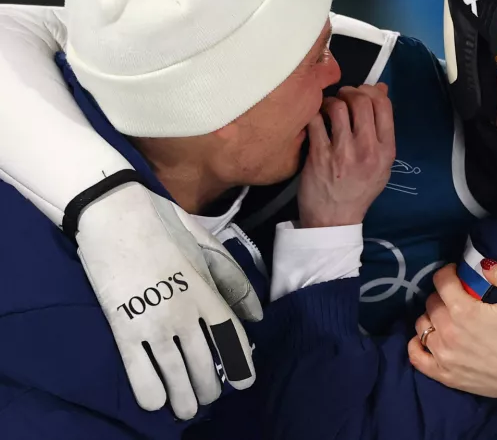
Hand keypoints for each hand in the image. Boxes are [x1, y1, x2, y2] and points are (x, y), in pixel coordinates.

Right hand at [76, 183, 258, 419]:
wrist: (113, 214)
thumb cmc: (164, 225)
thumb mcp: (208, 246)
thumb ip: (234, 281)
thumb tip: (256, 315)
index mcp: (206, 291)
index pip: (231, 338)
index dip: (240, 365)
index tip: (244, 383)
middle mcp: (184, 312)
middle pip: (204, 363)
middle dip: (209, 387)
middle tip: (209, 395)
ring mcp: (152, 322)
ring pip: (175, 374)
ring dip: (183, 399)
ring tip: (187, 408)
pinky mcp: (122, 326)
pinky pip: (138, 372)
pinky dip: (149, 393)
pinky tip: (155, 401)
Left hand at [298, 83, 394, 227]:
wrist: (335, 219)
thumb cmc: (360, 189)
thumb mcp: (381, 163)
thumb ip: (382, 129)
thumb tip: (381, 90)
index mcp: (386, 150)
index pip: (384, 105)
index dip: (371, 91)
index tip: (362, 94)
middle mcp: (367, 149)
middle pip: (362, 100)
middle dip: (350, 92)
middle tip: (342, 98)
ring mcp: (342, 152)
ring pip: (338, 106)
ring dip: (331, 101)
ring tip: (328, 109)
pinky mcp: (319, 155)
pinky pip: (316, 121)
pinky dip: (314, 114)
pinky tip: (315, 120)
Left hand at [408, 262, 496, 416]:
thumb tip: (484, 264)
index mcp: (466, 311)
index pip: (442, 282)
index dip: (447, 272)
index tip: (455, 272)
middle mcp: (449, 333)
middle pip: (431, 303)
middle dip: (442, 294)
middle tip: (457, 296)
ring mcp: (444, 356)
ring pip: (422, 327)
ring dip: (432, 317)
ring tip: (446, 317)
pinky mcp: (446, 376)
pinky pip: (417, 357)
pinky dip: (417, 345)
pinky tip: (427, 338)